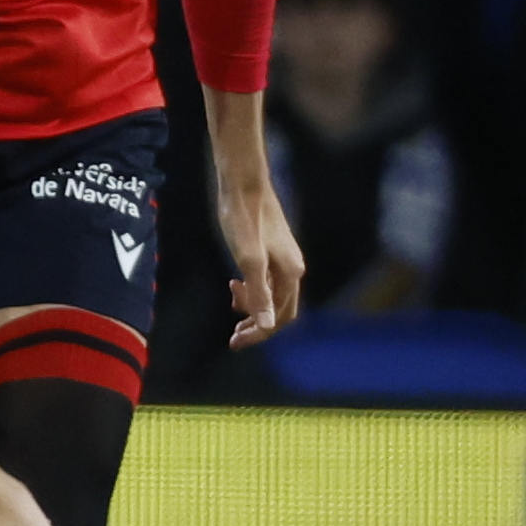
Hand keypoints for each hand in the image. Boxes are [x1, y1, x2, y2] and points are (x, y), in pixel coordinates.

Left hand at [217, 176, 306, 349]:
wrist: (243, 183)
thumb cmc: (244, 219)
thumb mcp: (248, 259)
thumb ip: (258, 293)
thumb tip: (267, 325)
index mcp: (291, 274)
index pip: (280, 317)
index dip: (259, 333)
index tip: (235, 343)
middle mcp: (292, 269)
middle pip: (279, 310)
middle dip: (257, 324)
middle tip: (233, 335)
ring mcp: (282, 259)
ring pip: (272, 294)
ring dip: (253, 306)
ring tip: (232, 302)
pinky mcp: (271, 250)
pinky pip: (266, 280)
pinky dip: (251, 289)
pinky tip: (235, 284)